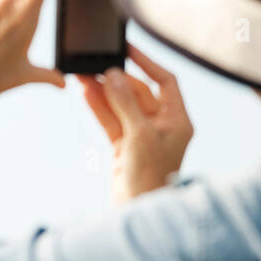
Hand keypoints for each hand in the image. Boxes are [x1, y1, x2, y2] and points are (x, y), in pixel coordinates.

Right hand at [77, 43, 193, 203]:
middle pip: (138, 92)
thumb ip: (126, 103)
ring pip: (120, 106)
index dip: (148, 63)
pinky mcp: (124, 146)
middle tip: (95, 65)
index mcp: (178, 121)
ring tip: (83, 75)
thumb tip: (113, 75)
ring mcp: (142, 136)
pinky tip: (85, 93)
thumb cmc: (150, 177)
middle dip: (116, 79)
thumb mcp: (140, 135)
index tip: (127, 48)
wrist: (138, 211)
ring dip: (103, 91)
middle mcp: (162, 126)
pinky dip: (98, 107)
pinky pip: (110, 120)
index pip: (166, 81)